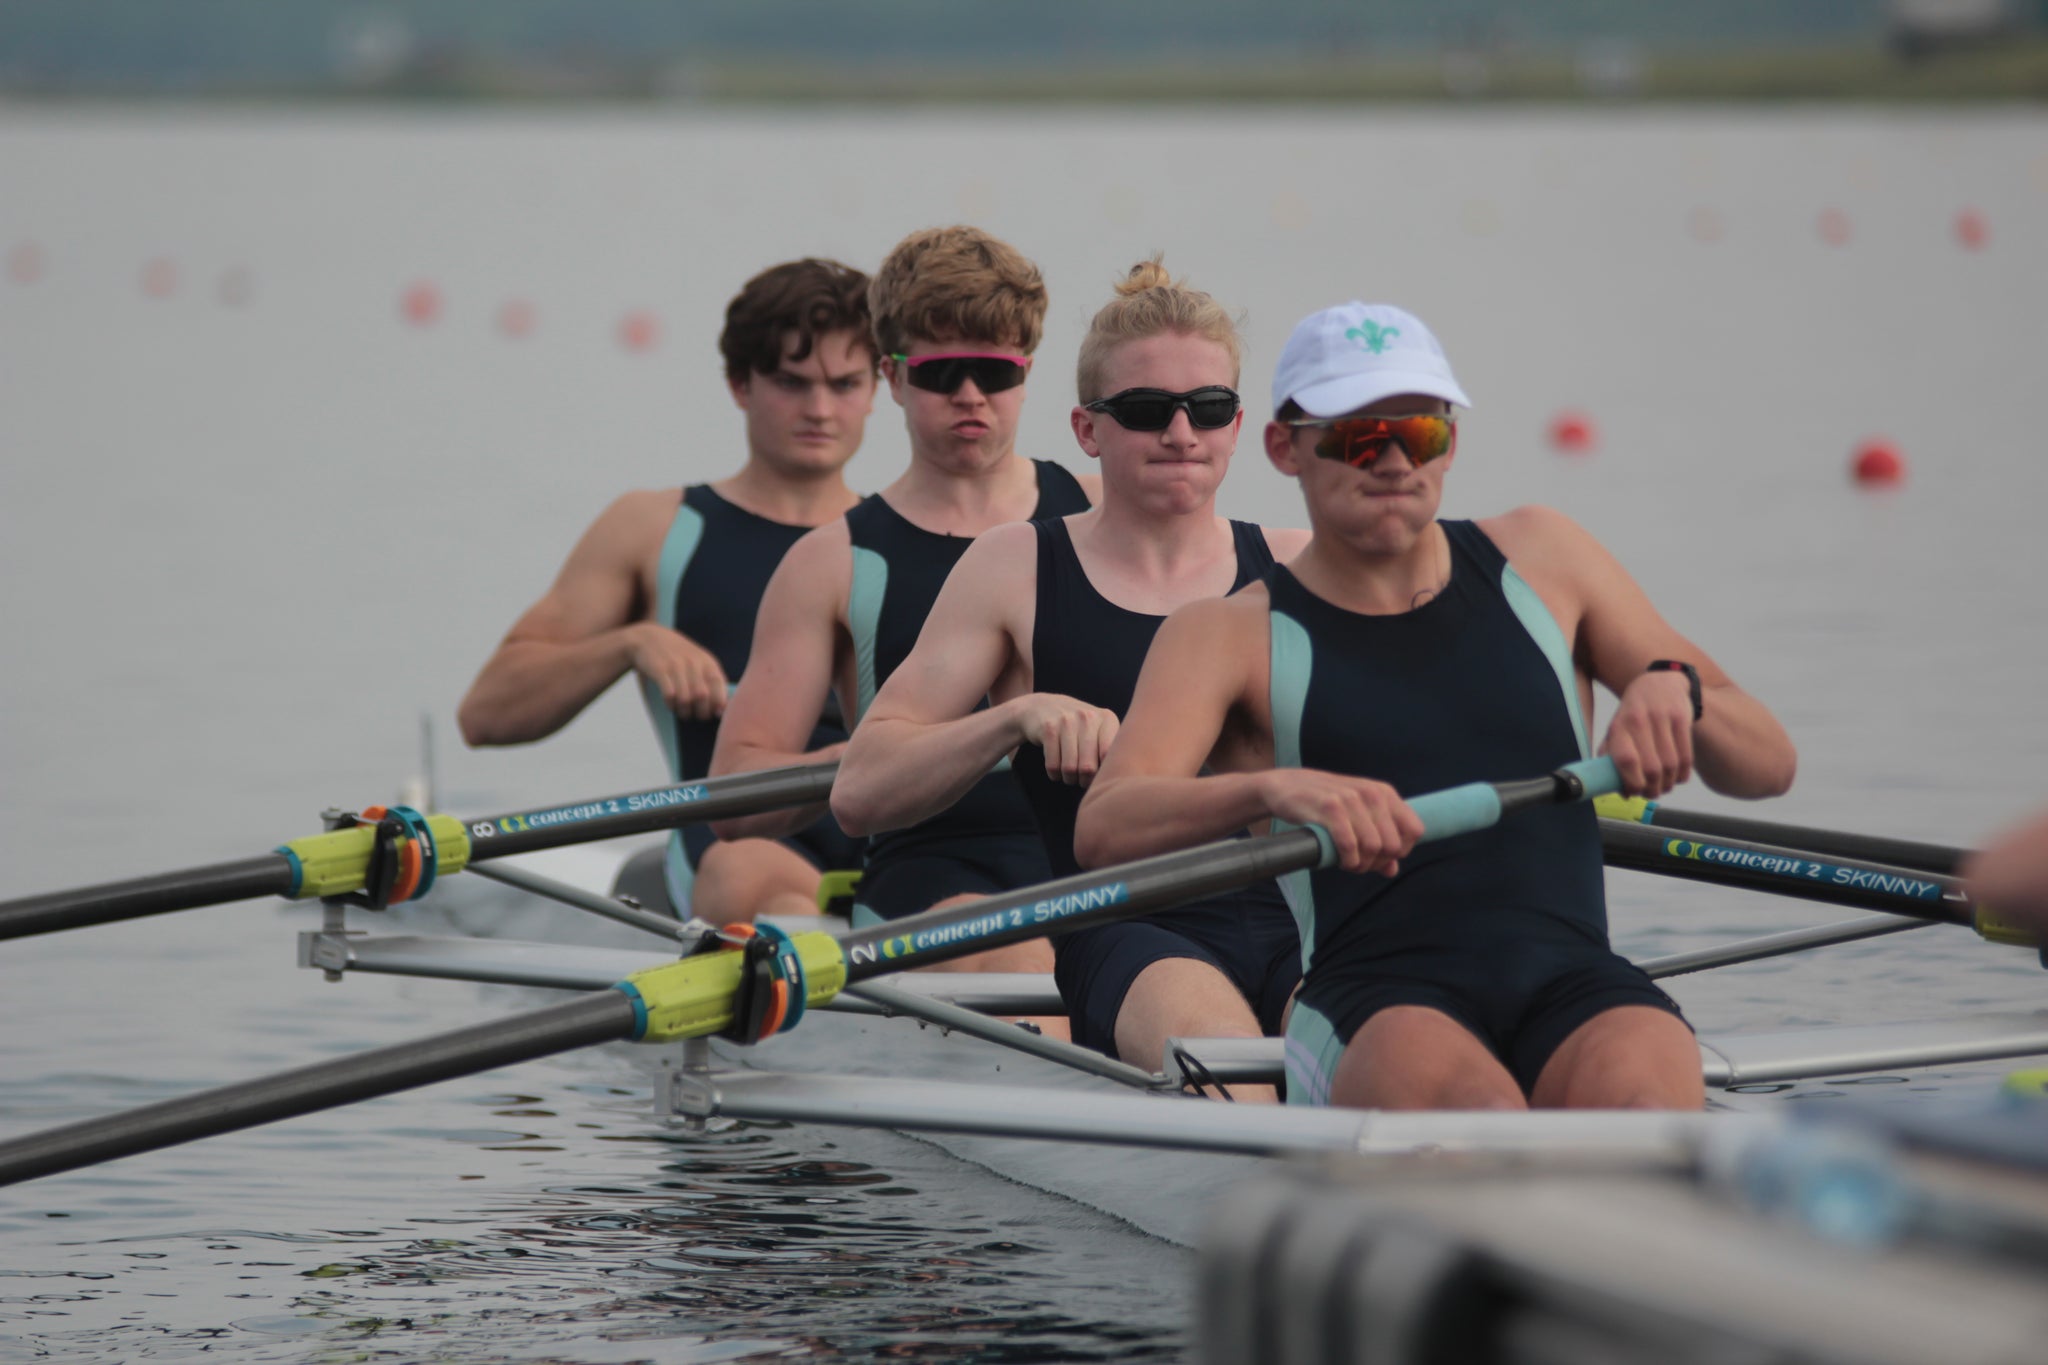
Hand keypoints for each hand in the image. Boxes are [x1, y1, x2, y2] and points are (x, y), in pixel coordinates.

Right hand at [628, 623, 729, 721]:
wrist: (648, 637)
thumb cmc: (678, 656)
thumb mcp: (699, 661)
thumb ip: (711, 680)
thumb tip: (722, 709)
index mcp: (707, 661)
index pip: (718, 684)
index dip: (719, 702)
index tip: (716, 713)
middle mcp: (693, 662)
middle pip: (702, 695)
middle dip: (701, 712)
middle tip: (697, 716)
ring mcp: (676, 666)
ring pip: (685, 698)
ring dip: (685, 711)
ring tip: (683, 713)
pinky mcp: (659, 670)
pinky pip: (669, 694)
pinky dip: (671, 704)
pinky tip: (671, 704)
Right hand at [1009, 694, 1119, 785]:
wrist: (1043, 706)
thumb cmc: (1078, 726)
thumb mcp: (1099, 728)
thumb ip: (1112, 747)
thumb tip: (1117, 776)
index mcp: (1107, 718)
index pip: (1110, 755)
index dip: (1104, 773)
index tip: (1100, 775)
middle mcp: (1088, 717)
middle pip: (1089, 767)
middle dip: (1085, 780)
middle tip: (1083, 779)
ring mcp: (1067, 721)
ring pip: (1070, 768)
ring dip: (1069, 778)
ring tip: (1070, 776)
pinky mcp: (1048, 728)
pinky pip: (1052, 765)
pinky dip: (1054, 774)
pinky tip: (1056, 770)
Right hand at [1257, 769, 1422, 875]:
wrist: (1286, 786)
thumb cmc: (1325, 805)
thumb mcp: (1357, 817)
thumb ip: (1378, 841)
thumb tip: (1392, 870)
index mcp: (1384, 793)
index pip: (1414, 831)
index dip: (1401, 851)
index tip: (1381, 857)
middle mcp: (1372, 794)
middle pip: (1393, 845)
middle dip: (1377, 862)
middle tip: (1359, 864)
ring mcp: (1351, 799)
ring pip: (1373, 847)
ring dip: (1360, 864)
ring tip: (1348, 863)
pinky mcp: (1330, 808)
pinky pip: (1349, 845)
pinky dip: (1347, 860)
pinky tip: (1339, 861)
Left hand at [1599, 669, 1695, 797]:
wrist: (1659, 683)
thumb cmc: (1634, 714)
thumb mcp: (1616, 730)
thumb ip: (1612, 758)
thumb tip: (1622, 792)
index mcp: (1618, 726)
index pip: (1625, 760)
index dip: (1631, 782)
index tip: (1634, 793)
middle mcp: (1639, 720)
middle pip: (1651, 768)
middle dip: (1652, 789)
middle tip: (1652, 794)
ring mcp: (1662, 718)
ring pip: (1670, 764)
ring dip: (1668, 783)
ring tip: (1665, 787)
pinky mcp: (1682, 718)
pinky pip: (1686, 755)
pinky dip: (1683, 774)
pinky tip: (1679, 778)